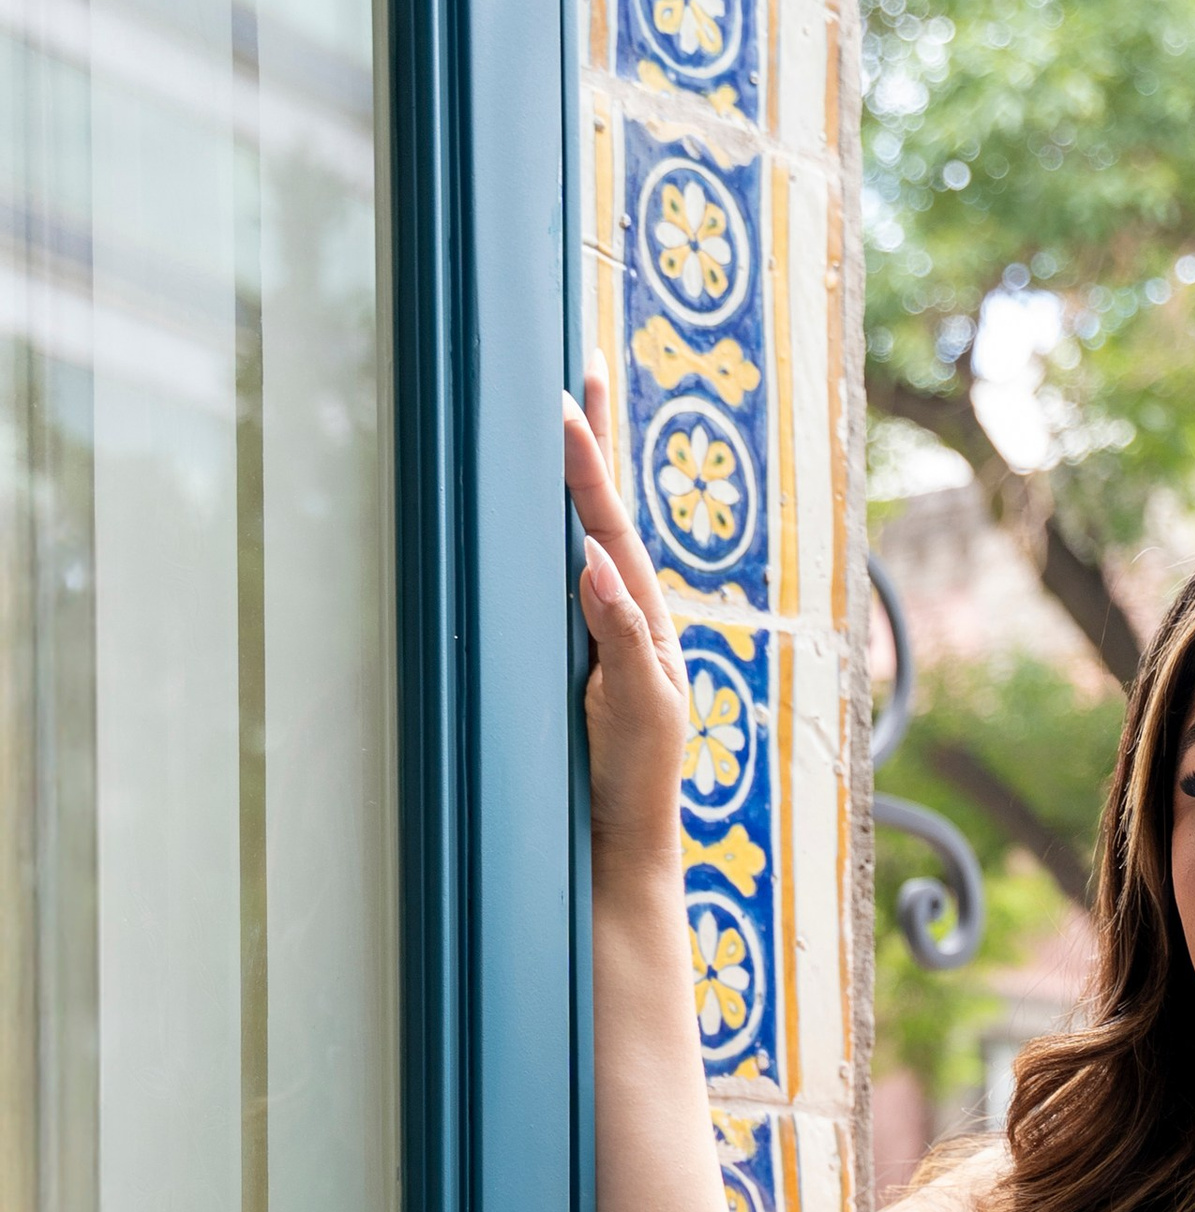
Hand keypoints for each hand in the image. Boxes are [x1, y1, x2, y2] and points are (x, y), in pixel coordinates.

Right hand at [564, 368, 688, 850]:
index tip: (567, 400)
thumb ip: (623, 638)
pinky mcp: (566, 656)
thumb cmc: (635, 779)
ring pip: (576, 537)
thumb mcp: (640, 710)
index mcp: (643, 615)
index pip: (608, 523)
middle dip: (590, 442)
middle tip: (580, 368)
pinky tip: (533, 506)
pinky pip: (551, 580)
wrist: (615, 843)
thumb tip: (596, 561)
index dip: (588, 462)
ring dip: (570, 477)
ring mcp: (593, 632)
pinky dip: (546, 534)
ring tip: (562, 411)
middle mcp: (621, 612)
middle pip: (598, 511)